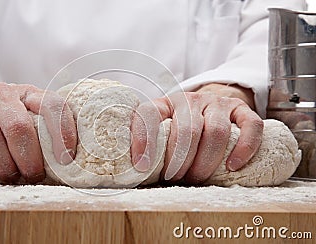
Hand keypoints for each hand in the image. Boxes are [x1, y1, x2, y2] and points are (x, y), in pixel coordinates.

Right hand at [0, 83, 76, 182]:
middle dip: (28, 158)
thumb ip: (44, 133)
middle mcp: (2, 92)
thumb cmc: (6, 119)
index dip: (62, 132)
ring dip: (2, 163)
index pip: (52, 105)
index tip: (64, 159)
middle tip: (32, 176)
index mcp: (28, 93)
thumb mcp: (28, 118)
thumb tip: (67, 164)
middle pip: (18, 126)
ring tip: (9, 177)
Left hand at [131, 85, 262, 184]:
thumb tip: (135, 172)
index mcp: (165, 104)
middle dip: (180, 162)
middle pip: (187, 130)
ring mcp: (217, 102)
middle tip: (176, 179)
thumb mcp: (162, 131)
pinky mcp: (241, 108)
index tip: (142, 166)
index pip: (149, 114)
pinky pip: (250, 126)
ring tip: (197, 179)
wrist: (209, 105)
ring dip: (206, 162)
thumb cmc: (181, 126)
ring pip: (216, 131)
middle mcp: (190, 100)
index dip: (143, 139)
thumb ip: (151, 145)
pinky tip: (232, 166)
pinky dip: (243, 148)